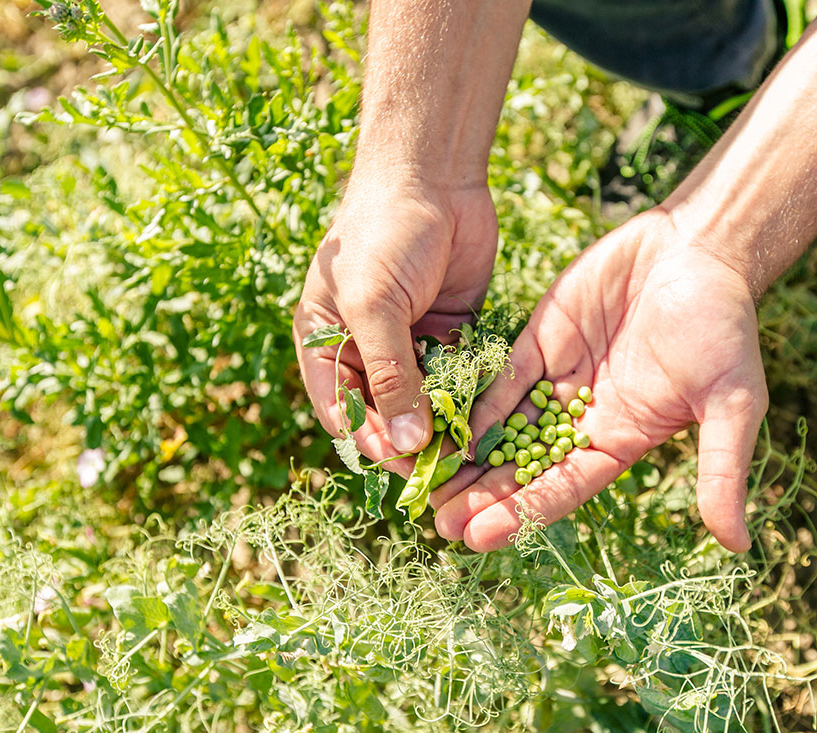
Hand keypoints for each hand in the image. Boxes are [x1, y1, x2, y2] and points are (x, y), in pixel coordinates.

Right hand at [293, 178, 496, 463]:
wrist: (433, 176)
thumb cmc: (383, 235)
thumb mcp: (375, 305)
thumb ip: (391, 374)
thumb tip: (407, 443)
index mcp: (327, 343)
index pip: (343, 411)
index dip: (369, 441)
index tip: (400, 467)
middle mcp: (368, 349)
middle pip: (388, 414)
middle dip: (412, 442)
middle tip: (442, 472)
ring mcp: (411, 343)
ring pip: (427, 401)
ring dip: (445, 427)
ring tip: (470, 456)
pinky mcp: (452, 333)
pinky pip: (461, 377)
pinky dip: (472, 398)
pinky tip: (489, 422)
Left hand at [431, 207, 767, 552]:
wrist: (701, 248)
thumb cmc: (726, 327)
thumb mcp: (734, 402)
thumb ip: (722, 470)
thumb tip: (738, 545)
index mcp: (622, 440)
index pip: (563, 487)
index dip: (522, 513)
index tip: (480, 538)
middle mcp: (583, 419)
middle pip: (522, 466)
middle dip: (481, 495)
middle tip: (436, 523)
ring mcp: (559, 379)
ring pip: (503, 426)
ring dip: (466, 456)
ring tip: (424, 484)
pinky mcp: (540, 340)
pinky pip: (501, 378)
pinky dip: (473, 400)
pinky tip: (439, 422)